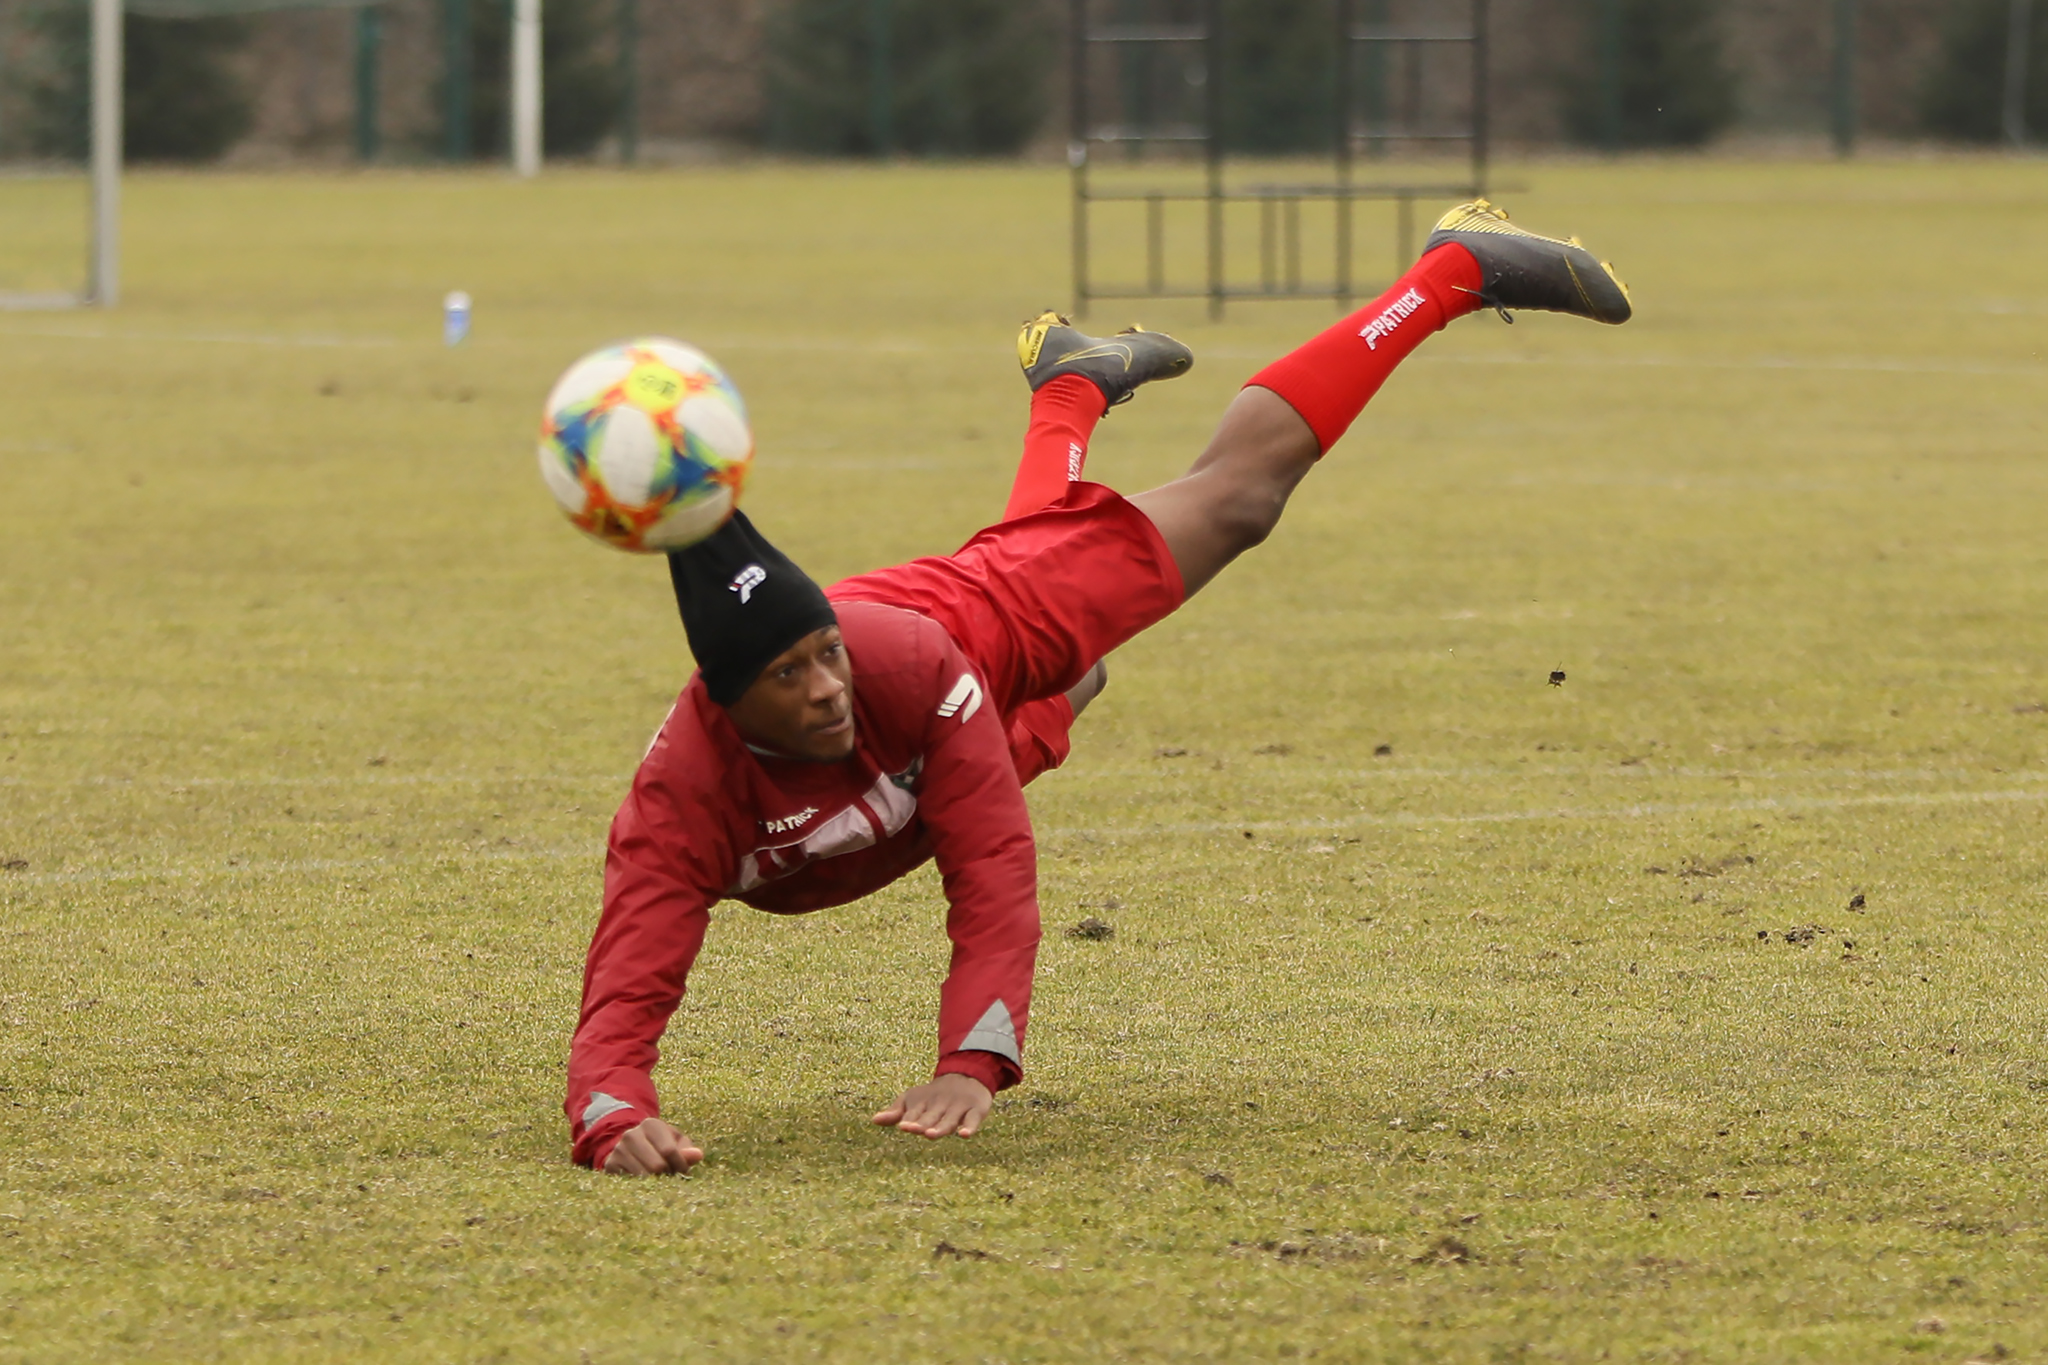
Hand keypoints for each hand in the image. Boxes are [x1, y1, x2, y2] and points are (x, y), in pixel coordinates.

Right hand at [601, 1117, 704, 1174]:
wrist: (632, 1148)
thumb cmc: (661, 1145)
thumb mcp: (676, 1143)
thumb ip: (687, 1150)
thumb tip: (698, 1155)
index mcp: (651, 1125)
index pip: (669, 1150)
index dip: (680, 1165)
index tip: (683, 1172)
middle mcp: (631, 1134)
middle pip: (656, 1165)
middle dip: (667, 1175)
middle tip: (670, 1177)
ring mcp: (618, 1150)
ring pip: (642, 1177)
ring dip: (655, 1183)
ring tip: (659, 1180)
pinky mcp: (610, 1165)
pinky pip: (630, 1183)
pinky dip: (641, 1187)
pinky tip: (645, 1183)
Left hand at [872, 1074, 992, 1139]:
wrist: (967, 1074)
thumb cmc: (933, 1095)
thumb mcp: (913, 1100)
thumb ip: (895, 1112)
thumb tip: (873, 1120)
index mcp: (923, 1103)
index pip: (914, 1113)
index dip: (909, 1119)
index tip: (902, 1125)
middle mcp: (940, 1105)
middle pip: (930, 1117)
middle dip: (921, 1124)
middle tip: (912, 1128)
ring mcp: (958, 1107)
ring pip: (949, 1120)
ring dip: (940, 1127)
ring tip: (930, 1134)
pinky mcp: (975, 1110)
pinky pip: (973, 1120)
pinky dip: (969, 1127)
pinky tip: (964, 1134)